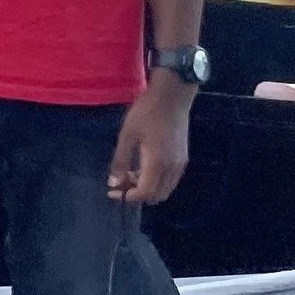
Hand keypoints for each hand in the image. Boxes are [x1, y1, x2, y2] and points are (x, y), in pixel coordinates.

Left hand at [109, 76, 193, 203]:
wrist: (172, 97)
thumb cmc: (146, 113)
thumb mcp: (127, 135)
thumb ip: (120, 160)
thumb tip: (113, 183)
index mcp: (158, 164)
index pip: (145, 193)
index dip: (127, 197)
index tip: (112, 192)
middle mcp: (173, 169)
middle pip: (156, 195)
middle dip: (136, 194)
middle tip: (119, 183)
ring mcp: (180, 164)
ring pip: (164, 189)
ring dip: (147, 188)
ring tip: (128, 174)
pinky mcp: (183, 158)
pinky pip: (170, 180)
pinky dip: (155, 181)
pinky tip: (141, 167)